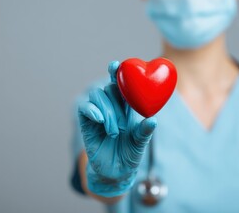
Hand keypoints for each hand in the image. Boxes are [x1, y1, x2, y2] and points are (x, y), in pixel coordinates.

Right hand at [78, 61, 156, 196]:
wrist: (115, 173)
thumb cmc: (129, 156)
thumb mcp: (139, 144)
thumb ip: (144, 132)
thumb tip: (153, 120)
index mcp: (125, 108)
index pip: (121, 85)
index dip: (117, 73)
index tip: (115, 65)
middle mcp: (111, 108)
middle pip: (108, 88)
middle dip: (115, 101)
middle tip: (122, 125)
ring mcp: (97, 115)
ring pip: (97, 96)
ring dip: (107, 110)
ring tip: (114, 131)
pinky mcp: (86, 124)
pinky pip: (84, 108)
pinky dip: (92, 110)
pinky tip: (100, 120)